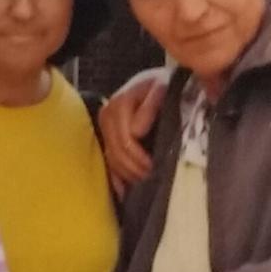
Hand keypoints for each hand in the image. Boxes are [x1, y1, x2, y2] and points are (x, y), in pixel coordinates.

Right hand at [99, 69, 168, 183]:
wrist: (158, 82)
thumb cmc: (165, 85)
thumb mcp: (163, 87)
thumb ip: (150, 106)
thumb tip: (136, 131)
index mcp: (121, 103)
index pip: (126, 140)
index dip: (140, 156)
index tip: (155, 166)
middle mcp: (107, 113)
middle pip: (117, 151)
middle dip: (134, 168)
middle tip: (152, 177)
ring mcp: (105, 126)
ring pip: (111, 158)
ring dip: (127, 173)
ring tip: (146, 180)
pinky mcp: (107, 135)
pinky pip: (108, 160)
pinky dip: (116, 177)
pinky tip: (125, 190)